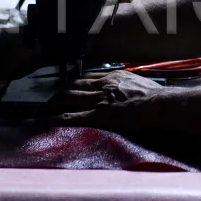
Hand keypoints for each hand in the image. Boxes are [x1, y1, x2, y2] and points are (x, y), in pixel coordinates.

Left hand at [35, 70, 173, 132]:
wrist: (161, 104)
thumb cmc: (157, 97)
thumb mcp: (140, 85)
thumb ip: (129, 86)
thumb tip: (127, 91)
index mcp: (113, 77)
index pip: (86, 78)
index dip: (74, 84)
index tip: (66, 90)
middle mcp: (102, 86)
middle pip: (73, 87)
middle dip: (58, 94)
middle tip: (46, 102)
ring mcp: (98, 100)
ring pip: (68, 99)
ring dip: (51, 105)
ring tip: (39, 112)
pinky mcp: (98, 116)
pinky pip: (71, 117)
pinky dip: (55, 119)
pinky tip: (44, 122)